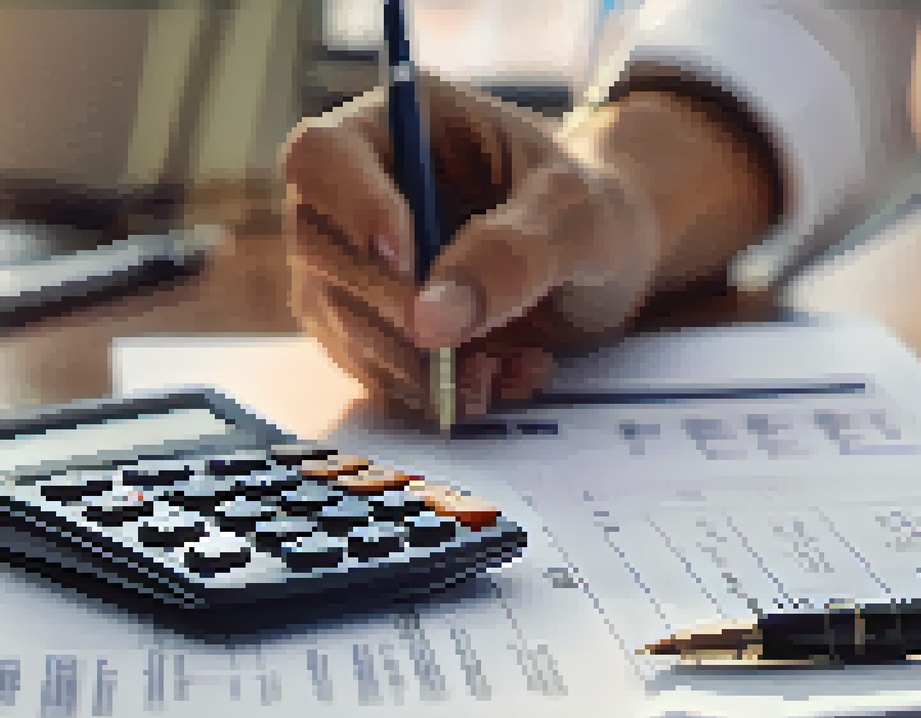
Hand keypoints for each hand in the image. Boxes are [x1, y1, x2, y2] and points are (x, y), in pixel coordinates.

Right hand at [280, 71, 661, 421]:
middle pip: (316, 246)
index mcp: (399, 124)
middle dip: (387, 307)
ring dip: (411, 363)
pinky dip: (428, 390)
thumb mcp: (578, 218)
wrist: (603, 265)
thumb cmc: (591, 212)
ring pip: (334, 319)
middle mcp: (359, 190)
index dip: (350, 207)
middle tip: (457, 348)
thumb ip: (513, 254)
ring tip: (499, 370)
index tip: (406, 260)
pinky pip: (369, 368)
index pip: (323, 155)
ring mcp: (355, 263)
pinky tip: (494, 379)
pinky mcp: (369, 326)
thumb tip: (429, 318)